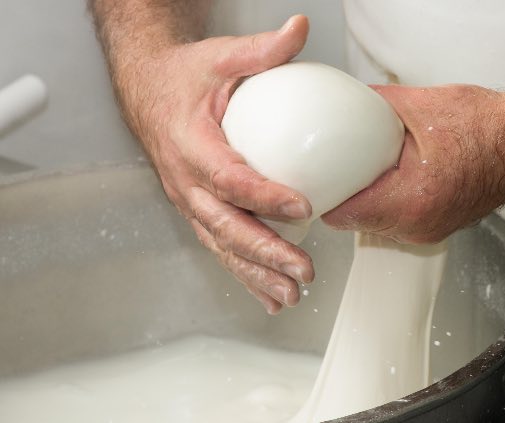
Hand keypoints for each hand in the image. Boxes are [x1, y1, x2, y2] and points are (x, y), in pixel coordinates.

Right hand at [113, 16, 314, 313]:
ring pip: (221, 245)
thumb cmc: (184, 78)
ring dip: (255, 274)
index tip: (302, 207)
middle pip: (225, 225)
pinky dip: (243, 274)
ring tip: (290, 296)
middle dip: (265, 253)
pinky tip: (268, 295)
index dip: (263, 195)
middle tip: (303, 271)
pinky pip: (219, 246)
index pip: (229, 176)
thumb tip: (300, 29)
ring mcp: (189, 200)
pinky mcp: (196, 209)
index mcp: (191, 143)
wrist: (148, 90)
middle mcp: (186, 180)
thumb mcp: (220, 57)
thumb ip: (262, 50)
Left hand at [323, 29, 504, 243]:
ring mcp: (430, 232)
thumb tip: (341, 100)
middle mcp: (419, 226)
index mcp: (412, 199)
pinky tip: (385, 177)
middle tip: (326, 170)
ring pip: (375, 224)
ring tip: (355, 171)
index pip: (344, 212)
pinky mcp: (438, 228)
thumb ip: (373, 105)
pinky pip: (396, 222)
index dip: (319, 197)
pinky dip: (384, 202)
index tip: (307, 181)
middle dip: (339, 197)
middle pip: (355, 222)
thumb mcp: (420, 105)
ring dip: (362, 201)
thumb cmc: (490, 126)